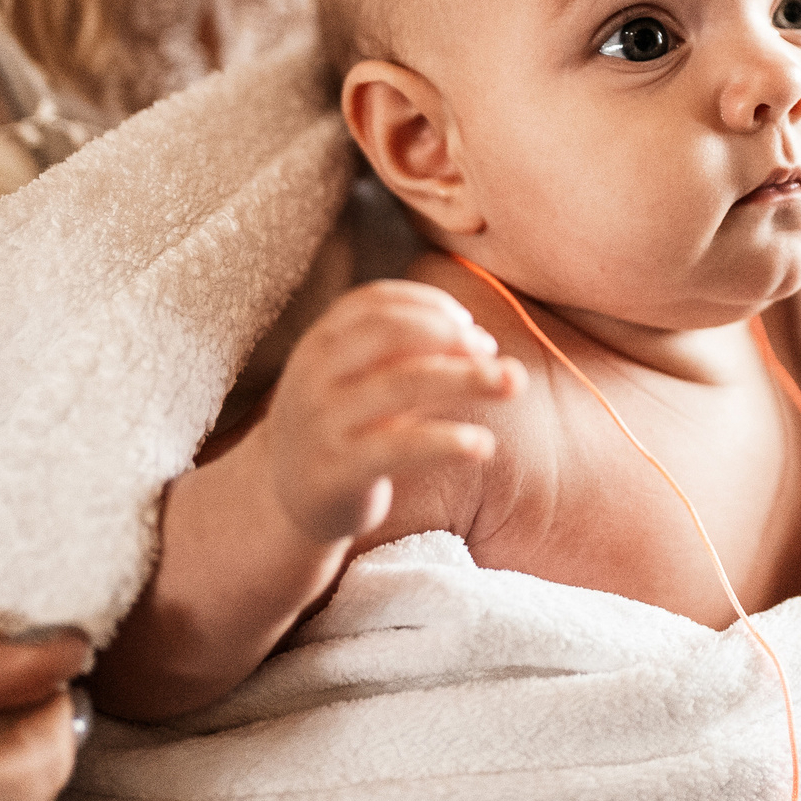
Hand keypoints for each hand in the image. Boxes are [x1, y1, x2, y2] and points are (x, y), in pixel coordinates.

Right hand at [252, 277, 523, 543]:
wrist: (286, 499)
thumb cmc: (343, 425)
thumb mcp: (358, 378)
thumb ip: (406, 353)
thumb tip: (483, 342)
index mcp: (321, 341)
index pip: (377, 301)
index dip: (431, 305)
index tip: (471, 327)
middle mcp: (315, 373)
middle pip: (390, 331)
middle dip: (451, 334)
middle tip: (494, 353)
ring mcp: (322, 422)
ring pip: (402, 384)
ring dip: (466, 378)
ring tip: (513, 382)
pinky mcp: (336, 471)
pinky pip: (398, 448)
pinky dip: (445, 442)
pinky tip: (482, 444)